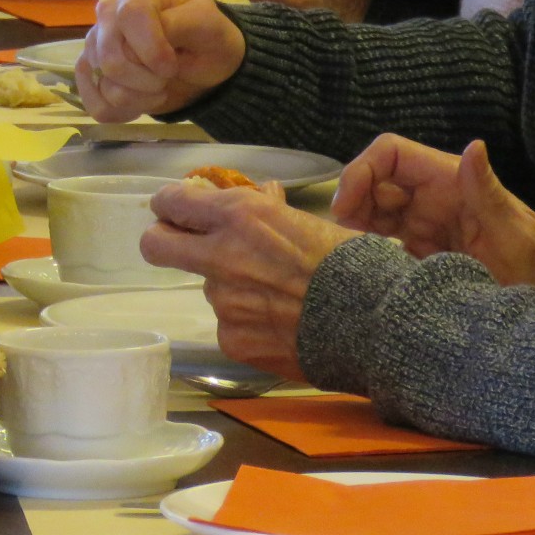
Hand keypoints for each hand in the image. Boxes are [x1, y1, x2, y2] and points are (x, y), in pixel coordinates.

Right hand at [76, 0, 244, 121]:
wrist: (206, 61)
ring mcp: (95, 44)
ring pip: (106, 85)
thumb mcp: (207, 23)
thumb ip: (179, 24)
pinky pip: (96, 105)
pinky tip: (140, 101)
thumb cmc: (207, 36)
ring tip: (159, 88)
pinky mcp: (90, 73)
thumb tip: (147, 43)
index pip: (130, 15)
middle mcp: (109, 14)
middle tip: (168, 75)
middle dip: (146, 79)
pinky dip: (123, 112)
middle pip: (110, 58)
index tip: (171, 67)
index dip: (151, 48)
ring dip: (140, 98)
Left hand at [141, 179, 359, 379]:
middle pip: (155, 244)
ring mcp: (224, 301)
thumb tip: (261, 194)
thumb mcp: (310, 221)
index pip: (173, 202)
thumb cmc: (352, 264)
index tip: (176, 211)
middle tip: (181, 244)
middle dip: (163, 240)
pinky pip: (229, 326)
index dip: (171, 206)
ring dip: (230, 288)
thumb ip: (271, 209)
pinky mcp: (233, 340)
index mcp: (239, 215)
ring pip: (208, 288)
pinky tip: (283, 324)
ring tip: (278, 296)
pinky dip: (248, 324)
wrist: (378, 324)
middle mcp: (221, 255)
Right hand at [334, 136, 534, 291]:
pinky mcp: (421, 247)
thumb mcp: (513, 231)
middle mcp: (430, 194)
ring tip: (347, 253)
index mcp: (449, 179)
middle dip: (351, 201)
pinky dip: (365, 245)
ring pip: (371, 208)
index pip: (390, 153)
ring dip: (354, 224)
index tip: (345, 206)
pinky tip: (361, 264)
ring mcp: (423, 221)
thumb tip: (474, 146)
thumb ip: (487, 191)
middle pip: (373, 180)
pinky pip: (381, 236)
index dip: (361, 171)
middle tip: (340, 235)